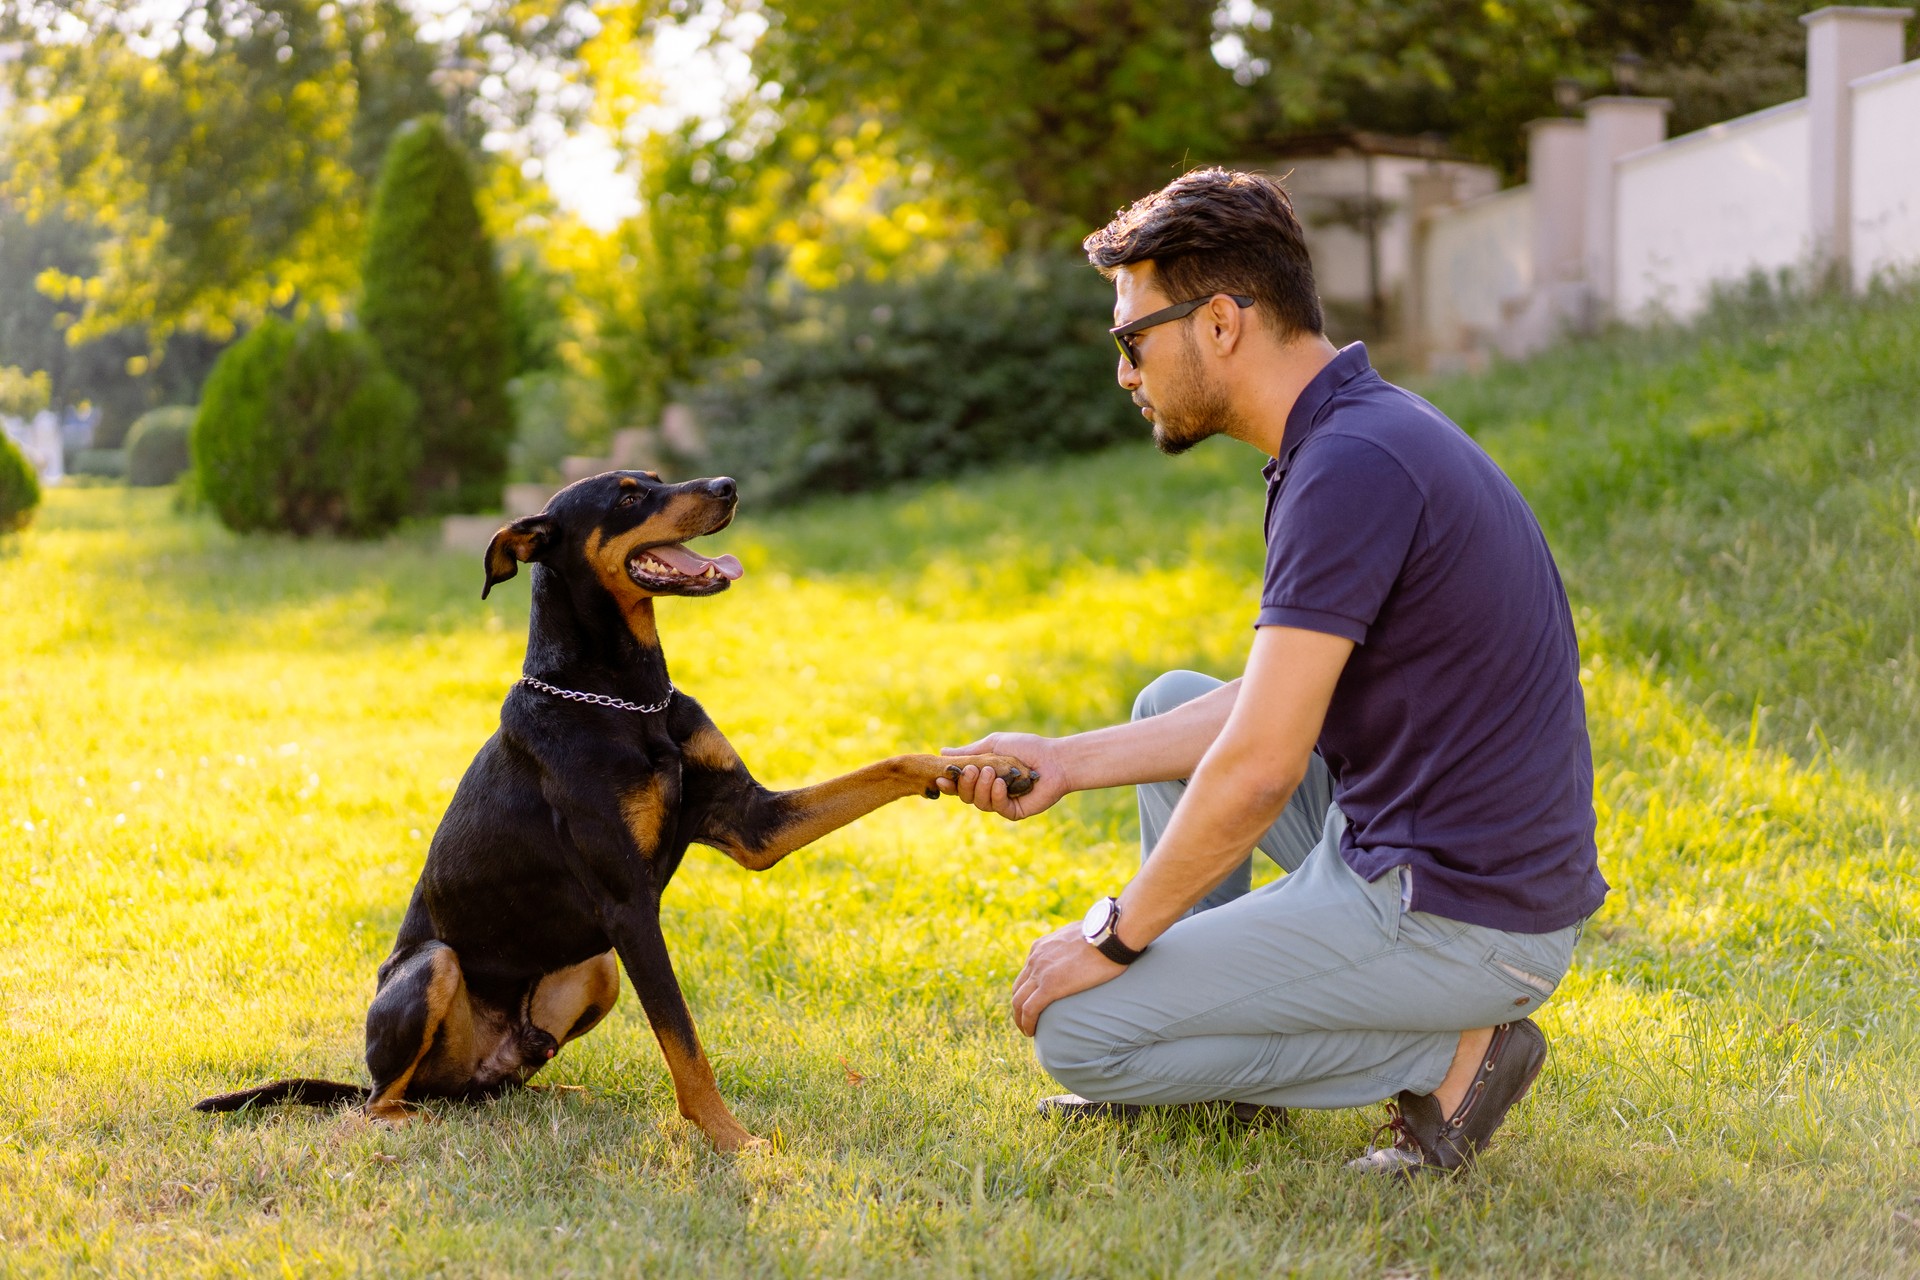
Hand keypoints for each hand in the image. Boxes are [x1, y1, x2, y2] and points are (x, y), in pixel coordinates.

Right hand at [938, 732, 1068, 819]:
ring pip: (980, 803)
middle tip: (972, 770)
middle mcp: (990, 792)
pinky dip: (996, 795)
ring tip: (991, 772)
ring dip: (981, 787)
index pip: (960, 785)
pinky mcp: (1015, 812)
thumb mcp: (994, 745)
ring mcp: (1002, 803)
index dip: (948, 784)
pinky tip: (1000, 784)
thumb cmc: (1027, 748)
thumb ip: (970, 752)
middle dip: (965, 784)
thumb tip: (942, 752)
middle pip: (966, 796)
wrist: (1055, 759)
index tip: (940, 778)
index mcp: (984, 777)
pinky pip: (998, 808)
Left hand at [1009, 922, 1123, 1036]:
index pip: (1027, 973)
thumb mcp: (1080, 934)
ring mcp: (1040, 972)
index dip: (1027, 991)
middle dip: (1019, 1007)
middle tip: (1025, 1021)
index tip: (1033, 1003)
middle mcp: (1036, 958)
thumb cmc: (1105, 935)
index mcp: (1042, 946)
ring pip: (1018, 1001)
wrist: (1110, 936)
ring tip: (1028, 1030)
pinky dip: (1027, 1023)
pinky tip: (1032, 1032)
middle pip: (1018, 988)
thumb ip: (1074, 943)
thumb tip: (1085, 948)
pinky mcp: (1050, 986)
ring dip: (1020, 1018)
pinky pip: (1030, 1009)